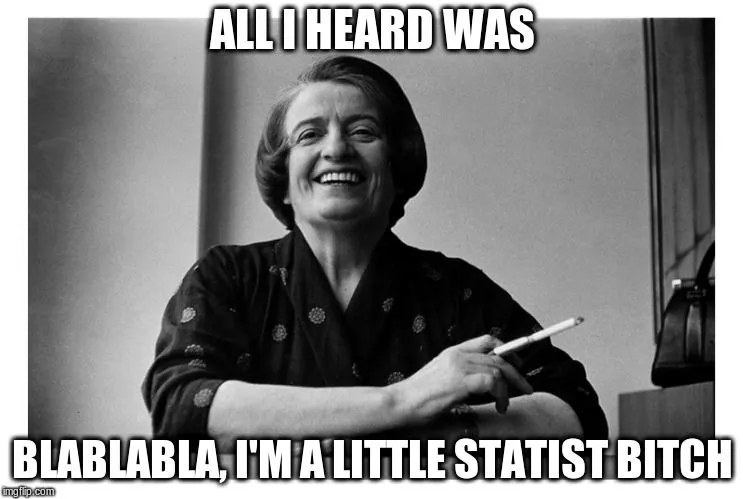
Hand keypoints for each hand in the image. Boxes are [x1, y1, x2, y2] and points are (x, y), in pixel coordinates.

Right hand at [388, 334, 533, 423]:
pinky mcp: (459, 381)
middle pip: (498, 356)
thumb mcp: (441, 378)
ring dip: (509, 388)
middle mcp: (457, 355)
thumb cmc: (418, 396)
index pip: (487, 340)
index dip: (507, 349)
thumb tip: (484, 383)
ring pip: (498, 369)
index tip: (517, 363)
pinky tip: (498, 406)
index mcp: (452, 352)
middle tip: (525, 386)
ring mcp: (458, 366)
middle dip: (516, 372)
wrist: (400, 402)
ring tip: (506, 404)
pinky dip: (501, 395)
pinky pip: (492, 382)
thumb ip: (461, 374)